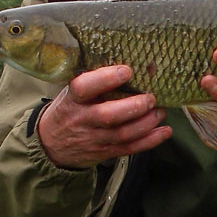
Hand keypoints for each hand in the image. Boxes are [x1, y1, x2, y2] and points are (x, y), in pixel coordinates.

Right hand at [37, 65, 171, 168]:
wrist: (52, 146)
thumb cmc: (68, 110)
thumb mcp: (71, 94)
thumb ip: (93, 83)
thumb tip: (132, 63)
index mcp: (73, 99)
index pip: (84, 88)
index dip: (105, 79)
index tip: (126, 70)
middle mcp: (83, 120)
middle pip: (108, 116)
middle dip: (134, 106)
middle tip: (150, 97)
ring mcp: (94, 139)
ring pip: (124, 133)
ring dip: (146, 122)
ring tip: (160, 111)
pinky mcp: (105, 152)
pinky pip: (130, 148)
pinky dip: (150, 141)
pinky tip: (165, 131)